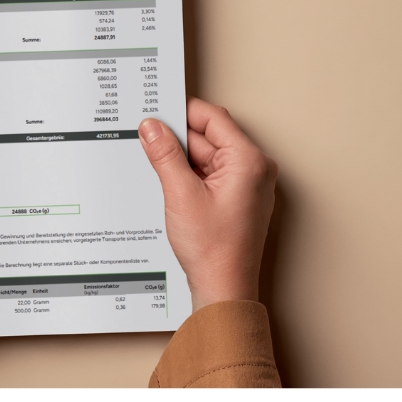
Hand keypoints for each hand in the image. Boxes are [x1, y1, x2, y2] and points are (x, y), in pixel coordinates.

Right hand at [138, 97, 276, 312]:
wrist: (223, 289)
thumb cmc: (215, 250)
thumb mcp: (180, 193)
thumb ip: (165, 154)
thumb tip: (152, 127)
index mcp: (249, 161)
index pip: (213, 118)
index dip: (182, 112)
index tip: (157, 112)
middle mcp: (253, 169)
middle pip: (208, 136)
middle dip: (177, 139)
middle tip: (148, 141)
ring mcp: (244, 184)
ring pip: (205, 155)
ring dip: (180, 159)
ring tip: (162, 174)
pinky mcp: (234, 197)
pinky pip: (208, 173)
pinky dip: (187, 174)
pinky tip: (172, 185)